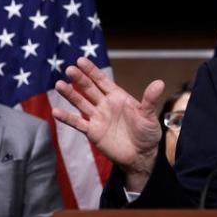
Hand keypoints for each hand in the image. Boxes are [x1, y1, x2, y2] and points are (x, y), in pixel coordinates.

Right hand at [53, 57, 164, 186]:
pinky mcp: (93, 132)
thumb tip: (159, 83)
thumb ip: (150, 100)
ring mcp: (97, 118)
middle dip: (79, 79)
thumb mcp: (149, 115)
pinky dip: (67, 118)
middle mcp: (105, 105)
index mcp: (118, 97)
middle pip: (89, 89)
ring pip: (81, 103)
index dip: (92, 71)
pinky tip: (56, 111)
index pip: (102, 81)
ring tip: (59, 85)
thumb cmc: (147, 133)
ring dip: (70, 94)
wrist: (141, 155)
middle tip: (70, 69)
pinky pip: (78, 123)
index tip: (80, 60)